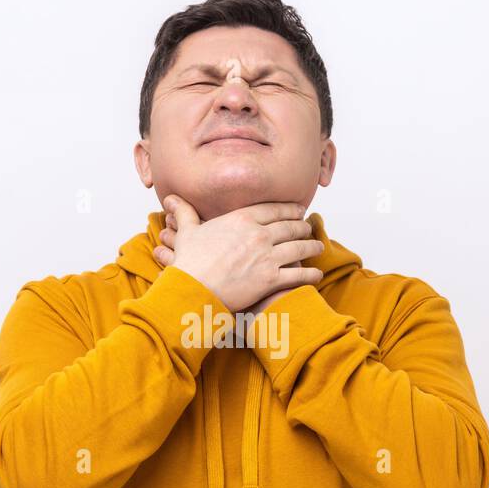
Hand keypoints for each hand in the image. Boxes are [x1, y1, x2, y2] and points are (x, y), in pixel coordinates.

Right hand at [151, 194, 322, 311]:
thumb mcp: (187, 232)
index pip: (273, 209)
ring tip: (317, 247)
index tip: (298, 210)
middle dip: (302, 227)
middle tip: (308, 228)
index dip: (289, 209)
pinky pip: (298, 274)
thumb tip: (171, 198)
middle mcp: (259, 234)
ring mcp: (267, 256)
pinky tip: (316, 275)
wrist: (193, 289)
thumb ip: (185, 213)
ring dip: (311, 247)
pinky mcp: (271, 279)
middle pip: (290, 227)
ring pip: (299, 248)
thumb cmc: (189, 262)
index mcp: (241, 219)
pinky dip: (310, 274)